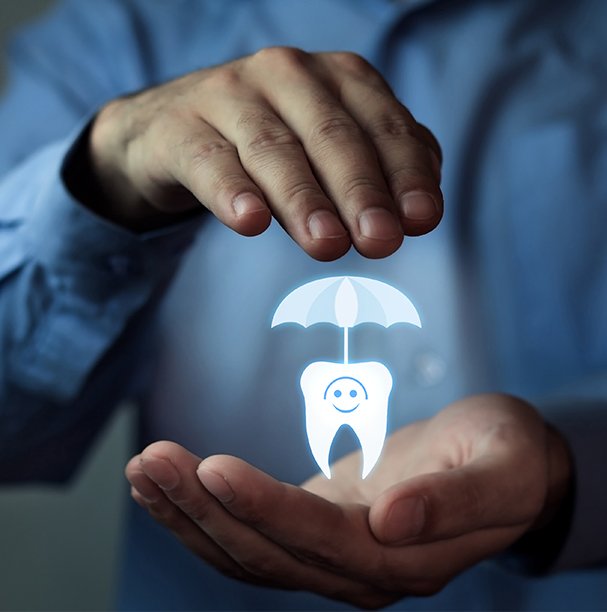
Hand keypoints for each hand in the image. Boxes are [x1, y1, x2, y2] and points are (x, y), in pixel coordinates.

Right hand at [90, 47, 442, 258]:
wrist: (176, 128)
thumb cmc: (272, 142)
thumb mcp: (331, 149)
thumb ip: (380, 169)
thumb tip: (421, 210)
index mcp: (337, 79)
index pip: (384, 127)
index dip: (406, 174)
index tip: (420, 220)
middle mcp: (287, 75)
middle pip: (332, 136)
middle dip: (360, 191)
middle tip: (379, 240)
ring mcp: (229, 95)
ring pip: (274, 149)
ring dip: (304, 199)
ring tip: (326, 244)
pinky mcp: (180, 127)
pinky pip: (209, 160)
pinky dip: (231, 190)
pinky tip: (249, 221)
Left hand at [125, 394, 570, 607]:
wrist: (501, 464)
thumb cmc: (506, 456)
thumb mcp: (501, 467)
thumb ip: (454, 502)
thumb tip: (393, 522)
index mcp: (403, 562)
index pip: (319, 541)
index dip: (263, 509)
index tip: (212, 467)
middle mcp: (358, 573)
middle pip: (266, 552)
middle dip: (203, 508)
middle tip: (153, 459)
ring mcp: (332, 558)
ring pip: (245, 551)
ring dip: (188, 513)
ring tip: (144, 468)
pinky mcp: (316, 533)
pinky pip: (250, 534)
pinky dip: (204, 512)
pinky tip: (170, 484)